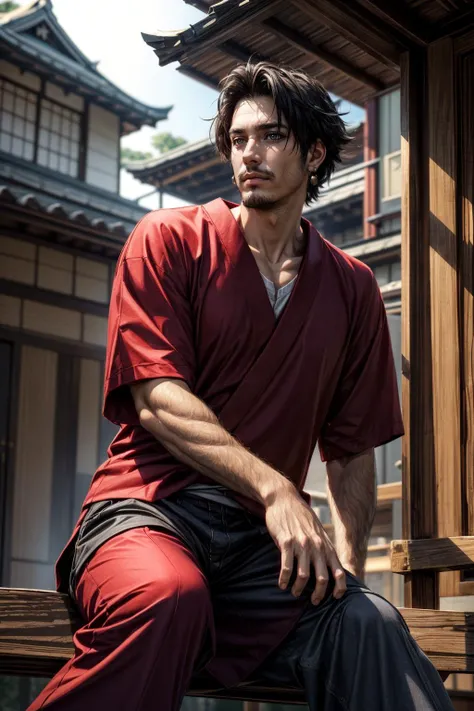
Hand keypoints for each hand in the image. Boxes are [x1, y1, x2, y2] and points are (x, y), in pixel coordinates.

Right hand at [265, 487, 346, 604]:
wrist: (284, 499)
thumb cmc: (301, 516)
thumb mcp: (318, 531)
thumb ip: (324, 548)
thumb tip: (330, 567)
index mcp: (326, 545)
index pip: (339, 572)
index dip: (339, 588)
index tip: (334, 598)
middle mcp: (316, 546)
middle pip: (323, 578)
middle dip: (318, 594)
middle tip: (312, 601)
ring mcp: (301, 544)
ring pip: (304, 575)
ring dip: (298, 588)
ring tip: (293, 591)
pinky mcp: (286, 542)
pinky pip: (286, 567)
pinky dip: (284, 579)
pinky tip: (281, 584)